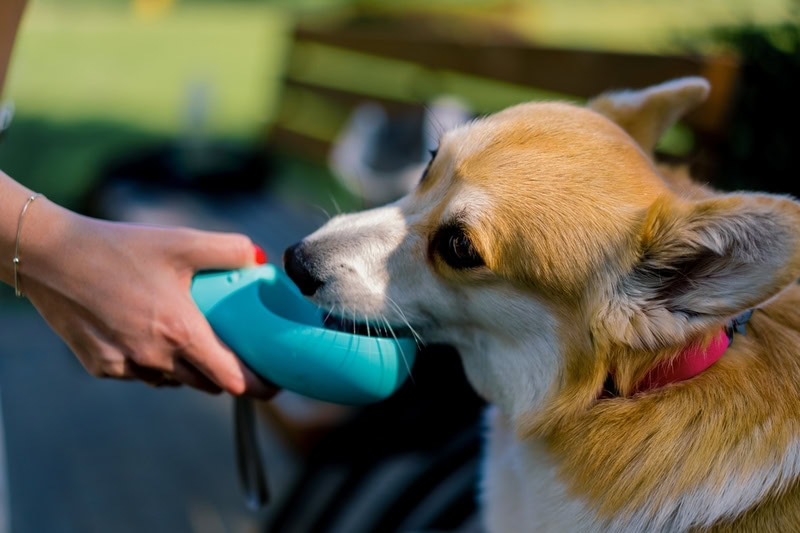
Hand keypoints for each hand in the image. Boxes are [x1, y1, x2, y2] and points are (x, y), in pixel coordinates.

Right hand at [19, 199, 275, 398]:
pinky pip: (140, 373)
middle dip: (224, 373)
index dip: (257, 385)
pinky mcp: (101, 367)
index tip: (273, 384)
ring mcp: (125, 366)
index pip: (232, 379)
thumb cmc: (121, 248)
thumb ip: (228, 250)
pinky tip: (148, 332)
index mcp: (180, 332)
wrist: (51, 256)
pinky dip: (152, 361)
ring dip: (188, 368)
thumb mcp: (181, 241)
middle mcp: (154, 358)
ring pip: (173, 380)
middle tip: (234, 351)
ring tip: (191, 337)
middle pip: (206, 383)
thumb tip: (259, 259)